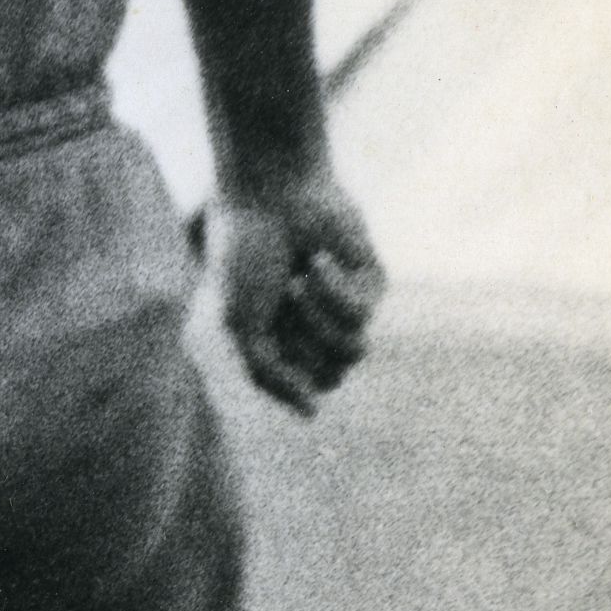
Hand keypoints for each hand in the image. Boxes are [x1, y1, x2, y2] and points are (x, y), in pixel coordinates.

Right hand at [206, 163, 382, 413]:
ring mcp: (345, 308)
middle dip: (300, 343)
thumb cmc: (244, 256)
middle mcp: (316, 328)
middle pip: (330, 376)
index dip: (283, 369)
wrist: (270, 197)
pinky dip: (332, 288)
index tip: (262, 332)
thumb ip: (269, 375)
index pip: (300, 386)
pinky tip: (315, 259)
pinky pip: (363, 314)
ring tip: (294, 284)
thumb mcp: (239, 326)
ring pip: (353, 352)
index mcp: (280, 340)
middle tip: (278, 303)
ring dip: (317, 319)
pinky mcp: (371, 283)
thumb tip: (313, 414)